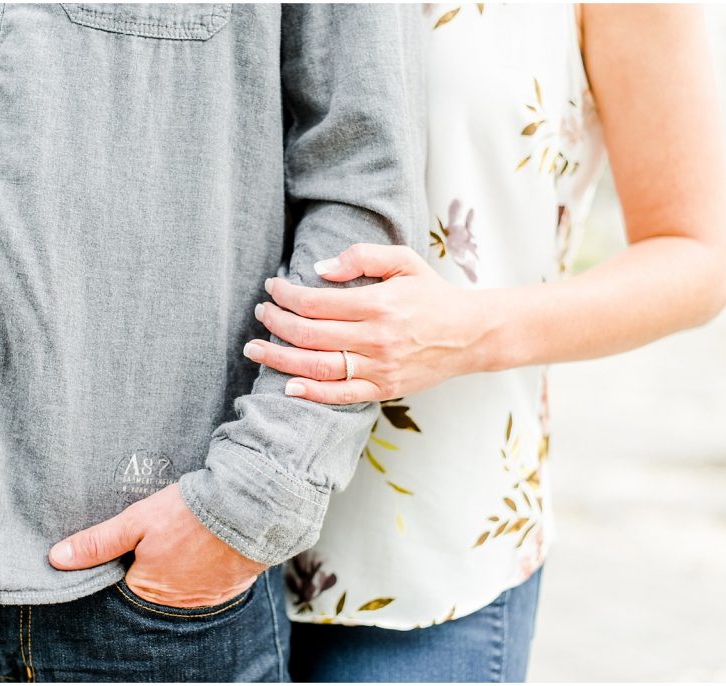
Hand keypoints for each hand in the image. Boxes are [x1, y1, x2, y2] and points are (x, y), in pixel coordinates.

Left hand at [48, 482, 266, 607]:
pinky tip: (209, 547)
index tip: (136, 539)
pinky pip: (211, 585)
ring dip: (182, 568)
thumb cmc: (190, 512)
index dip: (126, 559)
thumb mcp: (136, 520)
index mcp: (148, 587)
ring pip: (183, 587)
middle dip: (155, 565)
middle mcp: (176, 602)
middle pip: (154, 586)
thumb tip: (56, 558)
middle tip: (165, 535)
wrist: (249, 508)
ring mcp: (206, 598)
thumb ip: (98, 542)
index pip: (125, 581)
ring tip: (187, 537)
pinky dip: (208, 569)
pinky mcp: (231, 589)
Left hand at [244, 243, 495, 403]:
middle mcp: (375, 338)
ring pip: (318, 367)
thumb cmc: (432, 294)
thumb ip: (362, 256)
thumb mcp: (404, 260)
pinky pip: (341, 395)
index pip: (316, 302)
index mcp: (378, 304)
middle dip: (276, 323)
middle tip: (260, 314)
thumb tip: (319, 269)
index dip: (286, 295)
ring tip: (255, 350)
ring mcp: (379, 367)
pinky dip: (312, 393)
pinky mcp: (384, 388)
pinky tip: (288, 385)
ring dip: (280, 358)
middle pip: (309, 334)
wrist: (470, 334)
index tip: (272, 288)